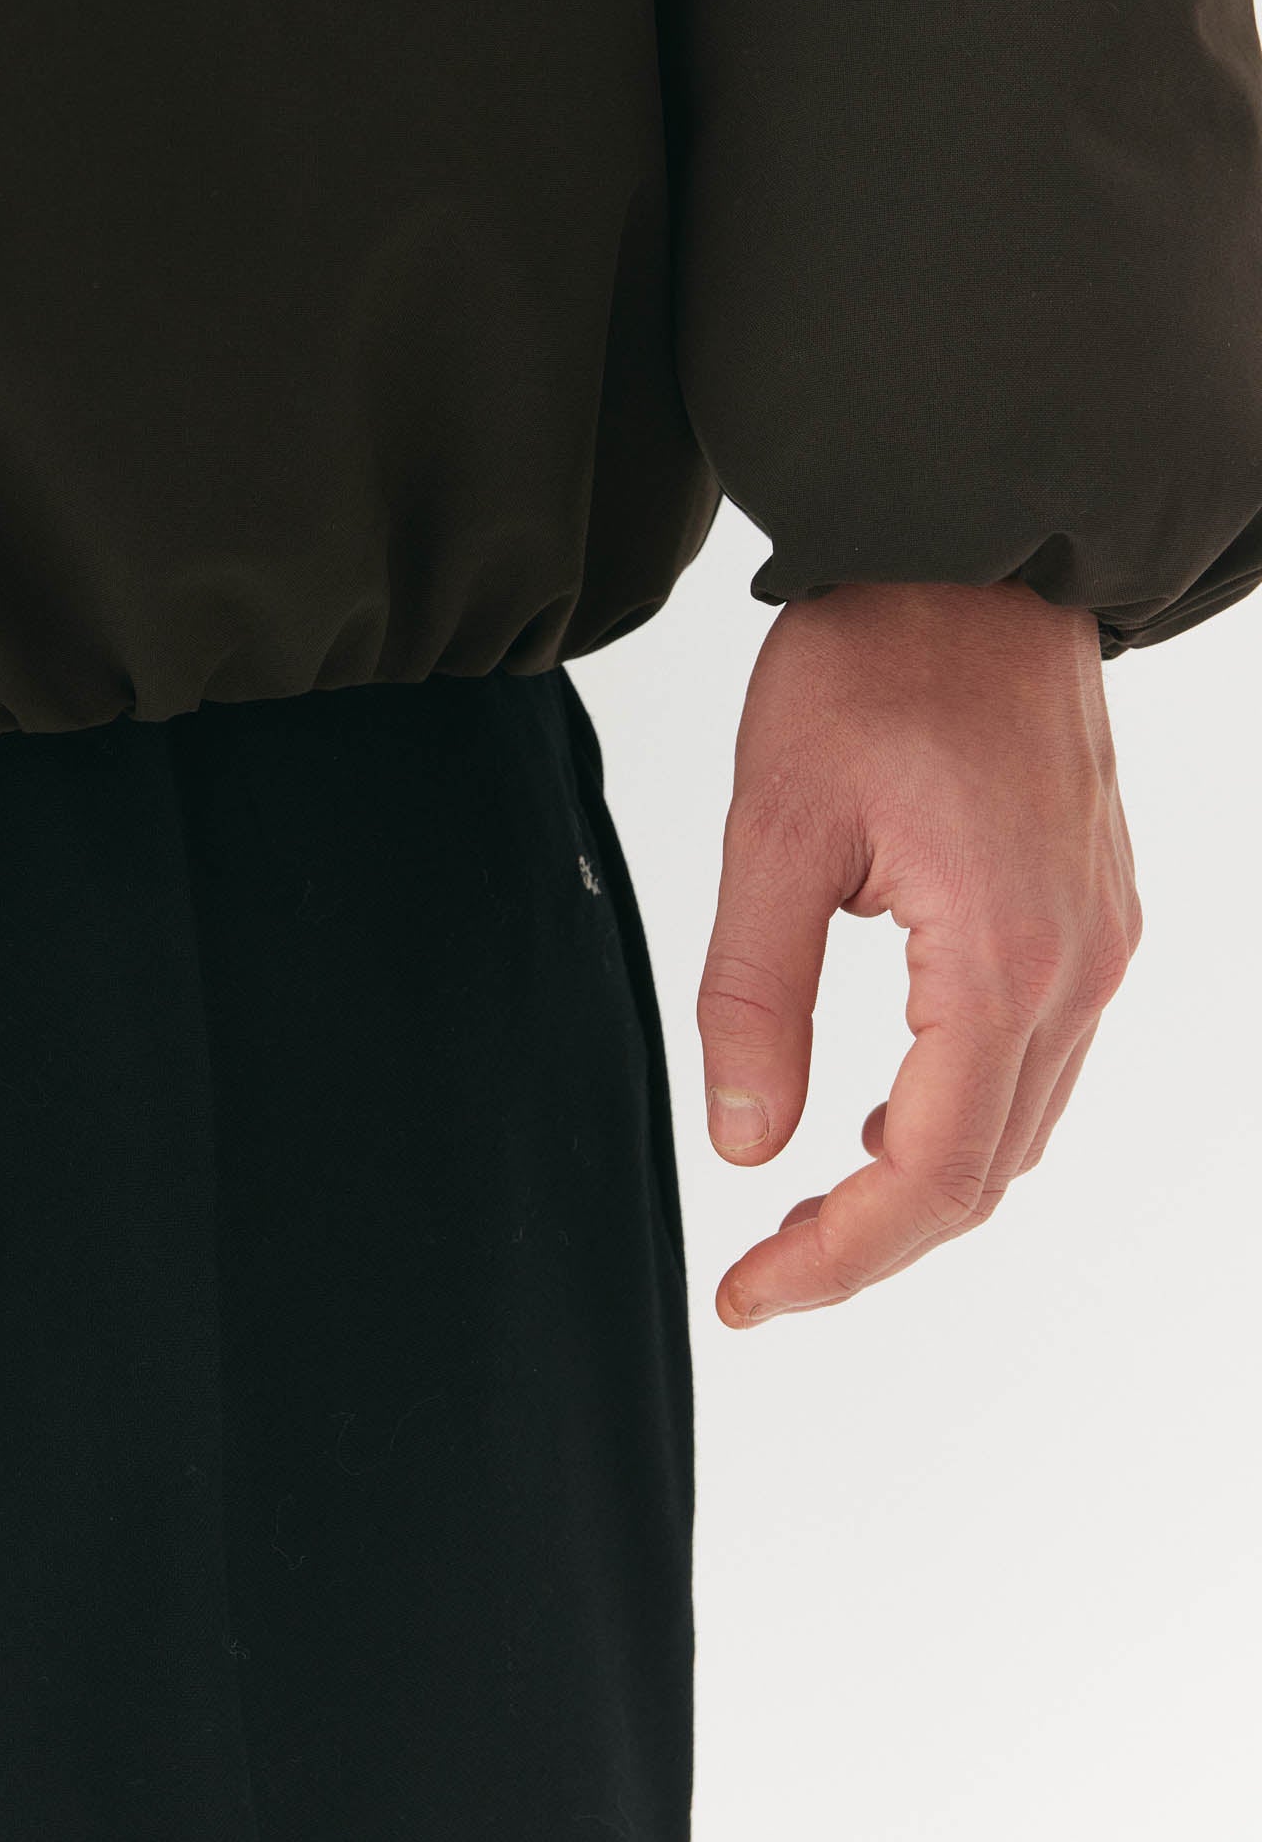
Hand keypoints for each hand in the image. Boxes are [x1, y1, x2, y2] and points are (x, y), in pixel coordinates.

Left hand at [697, 579, 1139, 1326]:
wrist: (976, 549)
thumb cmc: (874, 660)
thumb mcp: (773, 823)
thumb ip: (754, 995)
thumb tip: (746, 1145)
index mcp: (1000, 958)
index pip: (931, 1177)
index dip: (840, 1261)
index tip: (748, 1296)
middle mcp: (1078, 965)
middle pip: (986, 1175)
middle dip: (872, 1242)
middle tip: (762, 1271)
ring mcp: (1100, 939)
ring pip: (1021, 1126)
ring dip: (921, 1184)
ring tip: (808, 1205)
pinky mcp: (1095, 910)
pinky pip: (1041, 1058)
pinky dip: (965, 1112)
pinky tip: (884, 1107)